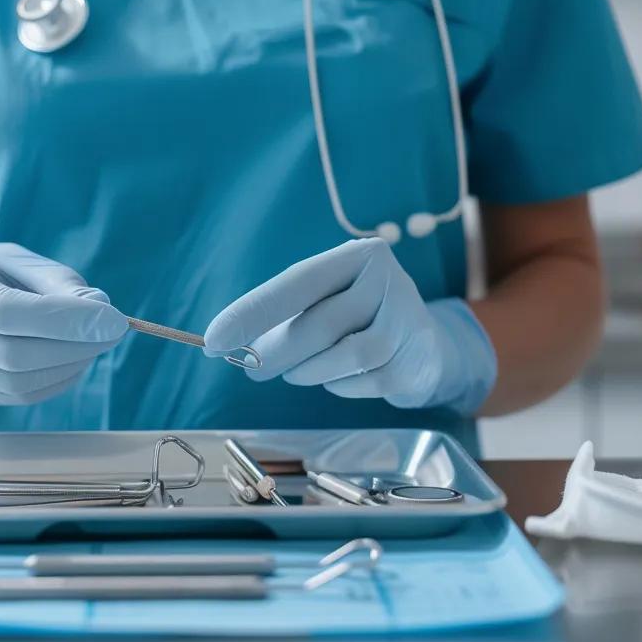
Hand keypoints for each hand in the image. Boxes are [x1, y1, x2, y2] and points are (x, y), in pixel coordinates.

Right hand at [0, 231, 126, 405]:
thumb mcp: (23, 262)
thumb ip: (61, 284)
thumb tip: (102, 311)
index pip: (5, 312)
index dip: (62, 319)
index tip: (112, 319)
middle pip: (11, 355)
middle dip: (72, 347)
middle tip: (110, 334)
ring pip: (16, 384)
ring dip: (68, 368)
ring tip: (92, 346)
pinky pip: (17, 397)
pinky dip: (54, 382)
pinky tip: (72, 361)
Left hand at [203, 238, 495, 412]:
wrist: (426, 345)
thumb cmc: (358, 317)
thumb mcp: (327, 300)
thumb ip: (285, 315)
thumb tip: (229, 344)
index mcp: (359, 256)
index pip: (298, 282)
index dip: (253, 312)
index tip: (214, 339)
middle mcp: (387, 280)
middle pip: (319, 324)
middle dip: (274, 352)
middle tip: (250, 369)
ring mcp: (406, 321)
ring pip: (343, 356)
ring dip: (306, 371)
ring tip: (294, 373)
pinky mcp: (414, 362)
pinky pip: (362, 382)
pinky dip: (337, 386)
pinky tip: (334, 379)